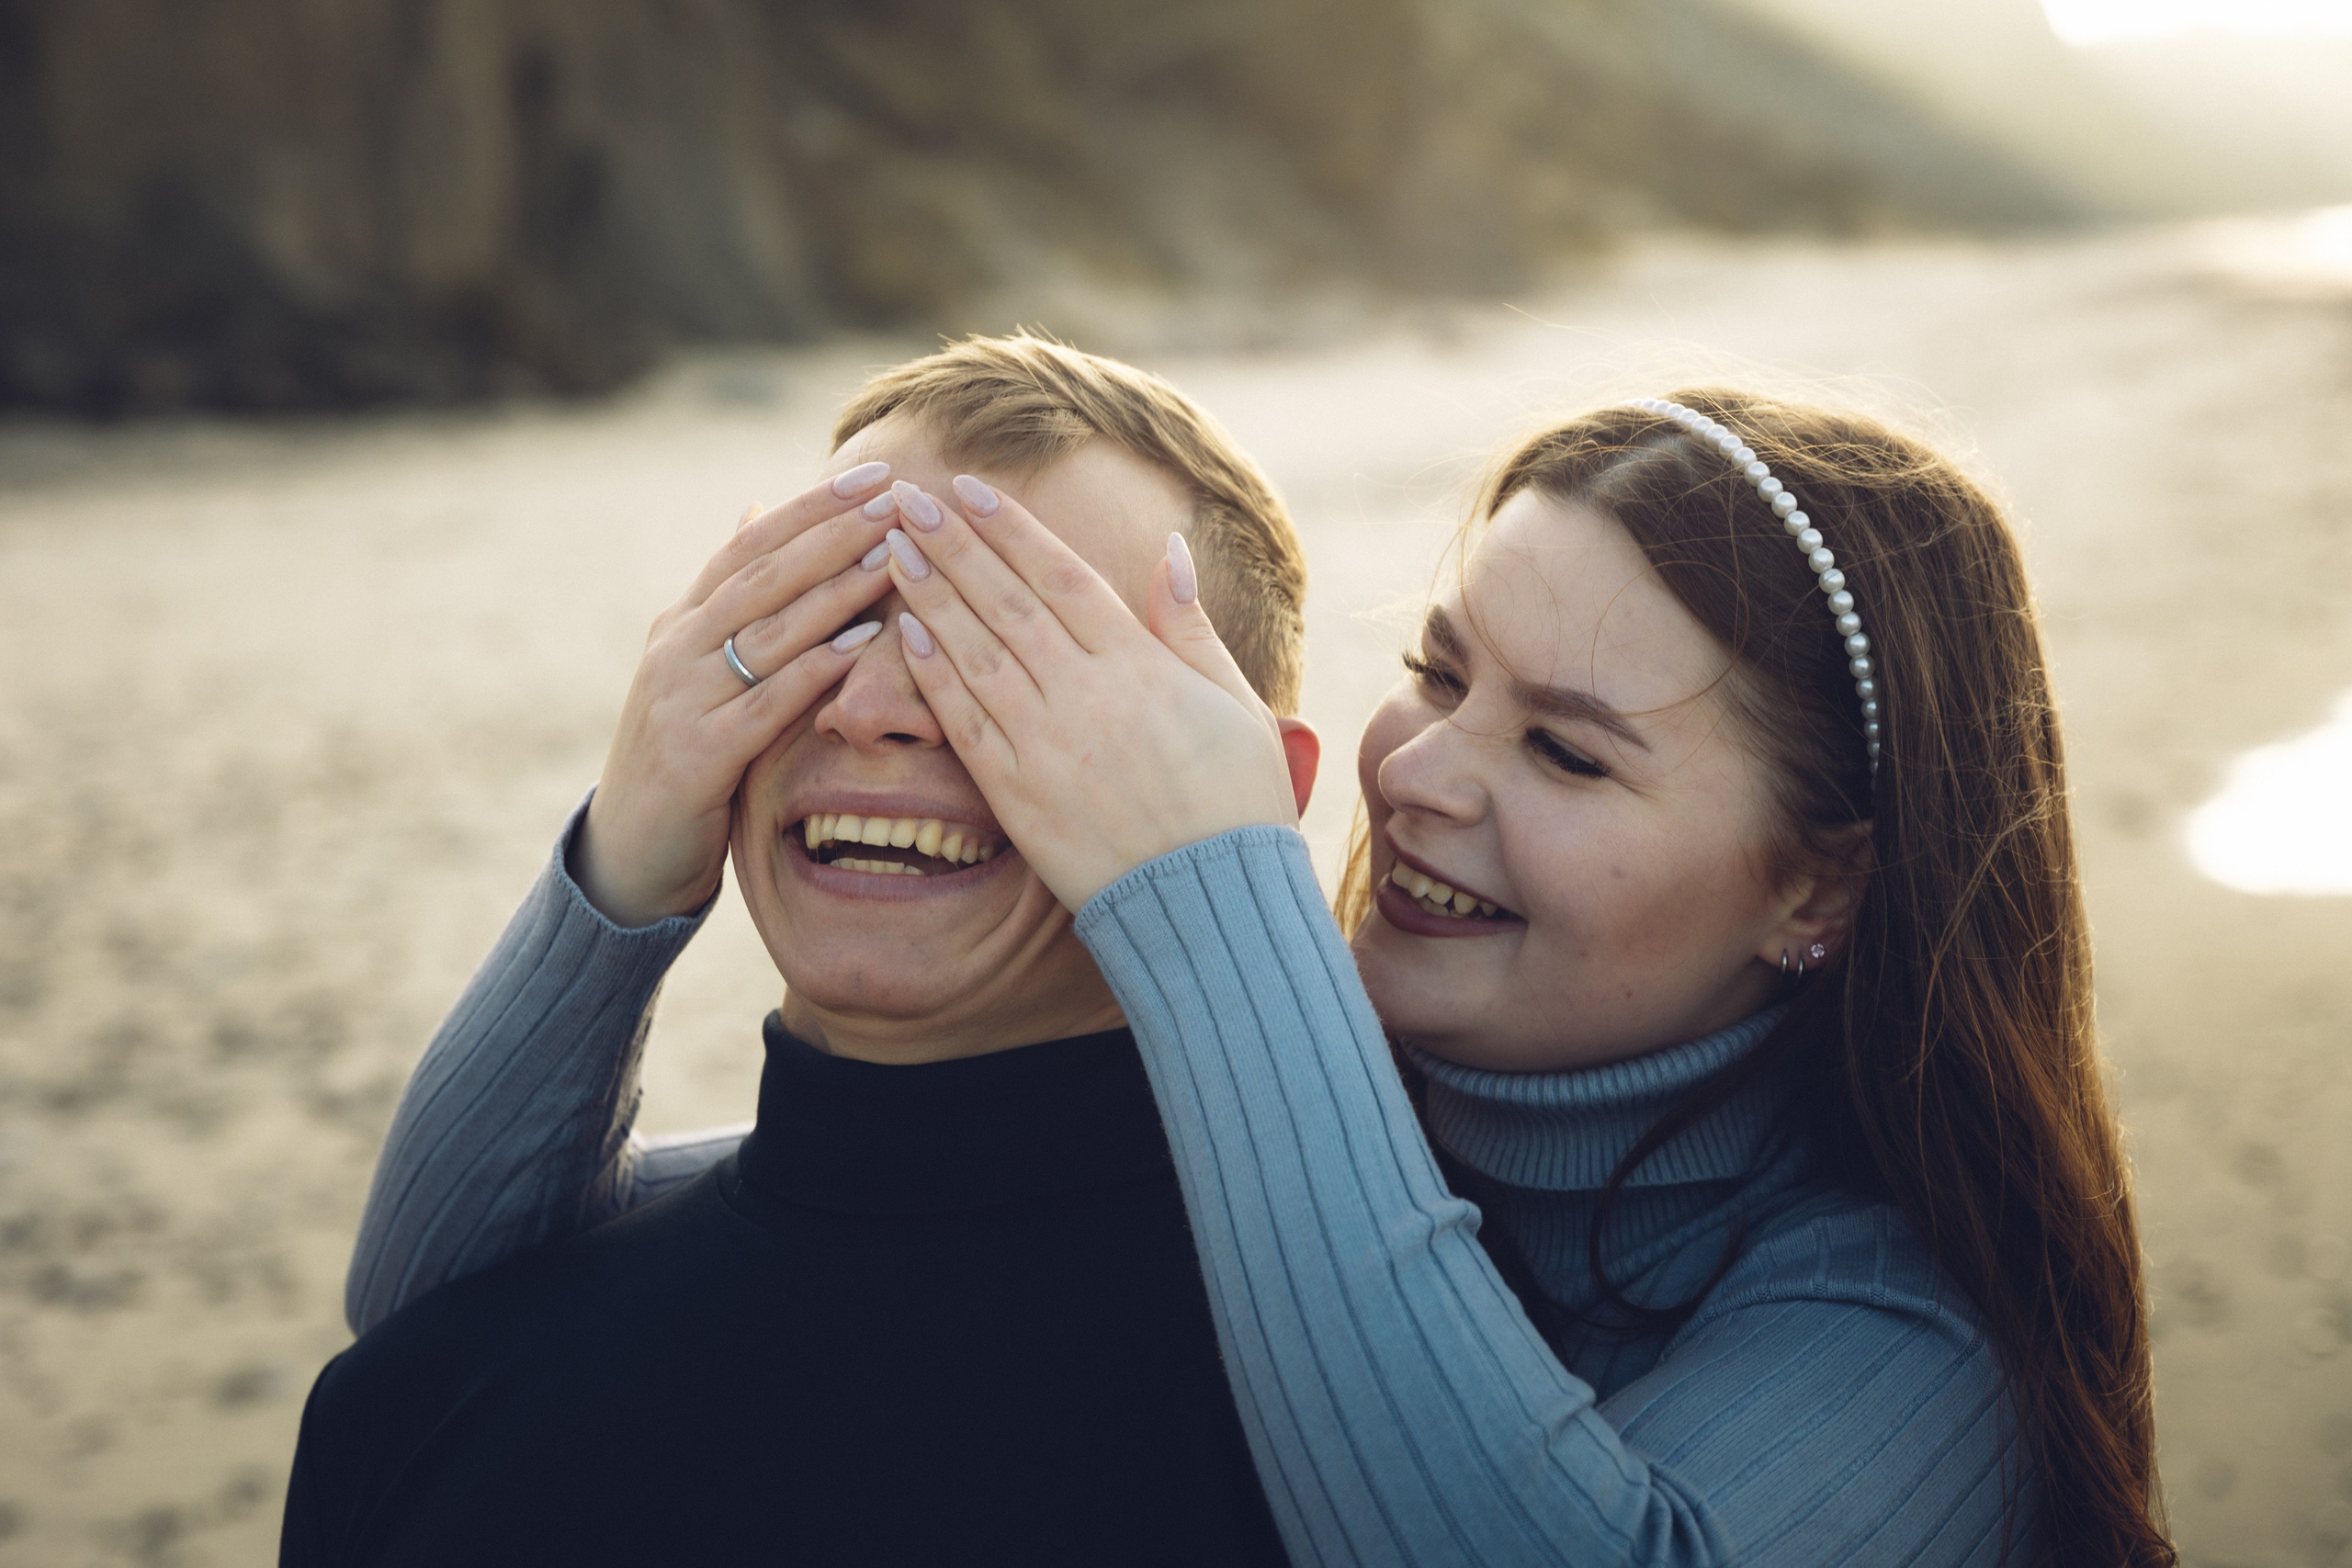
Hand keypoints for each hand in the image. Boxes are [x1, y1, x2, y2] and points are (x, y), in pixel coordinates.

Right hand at [574, 463, 900, 925]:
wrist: (628, 852)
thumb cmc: (681, 755)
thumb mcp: (697, 666)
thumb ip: (728, 596)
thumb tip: (755, 509)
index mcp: (682, 622)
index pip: (750, 545)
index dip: (810, 508)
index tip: (871, 474)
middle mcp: (677, 648)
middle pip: (762, 575)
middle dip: (831, 532)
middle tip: (893, 497)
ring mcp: (683, 698)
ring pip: (768, 630)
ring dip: (833, 589)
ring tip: (890, 553)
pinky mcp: (699, 754)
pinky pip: (767, 702)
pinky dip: (816, 669)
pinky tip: (863, 645)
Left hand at [876, 476, 1311, 910]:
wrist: (1210, 905)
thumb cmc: (1238, 803)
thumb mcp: (1236, 703)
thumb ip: (1191, 627)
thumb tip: (1169, 550)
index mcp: (1140, 667)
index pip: (1061, 577)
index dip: (1011, 529)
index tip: (969, 489)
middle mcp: (1085, 696)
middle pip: (1005, 603)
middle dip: (954, 546)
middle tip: (907, 499)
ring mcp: (1045, 746)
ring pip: (975, 654)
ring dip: (930, 597)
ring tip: (895, 551)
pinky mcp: (1018, 797)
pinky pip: (964, 723)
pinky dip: (933, 675)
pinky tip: (905, 636)